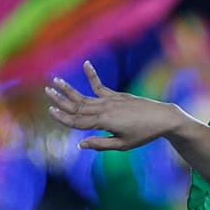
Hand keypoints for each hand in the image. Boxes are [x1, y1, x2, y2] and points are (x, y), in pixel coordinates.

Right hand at [46, 60, 180, 150]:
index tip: (50, 110)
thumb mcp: (123, 144)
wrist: (163, 118)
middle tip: (46, 91)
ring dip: (70, 89)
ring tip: (56, 81)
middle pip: (78, 106)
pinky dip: (92, 75)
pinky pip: (101, 86)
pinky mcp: (118, 96)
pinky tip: (86, 64)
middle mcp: (105, 109)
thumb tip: (79, 144)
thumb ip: (100, 144)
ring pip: (85, 96)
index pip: (77, 121)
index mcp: (104, 122)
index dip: (63, 117)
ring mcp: (111, 101)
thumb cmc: (144, 134)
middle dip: (61, 99)